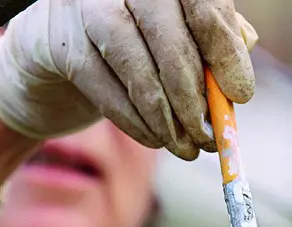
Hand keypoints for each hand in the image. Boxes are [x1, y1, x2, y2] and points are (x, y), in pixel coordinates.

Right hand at [0, 0, 257, 159]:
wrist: (51, 57)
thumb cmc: (128, 48)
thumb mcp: (173, 40)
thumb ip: (208, 45)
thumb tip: (239, 76)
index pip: (201, 3)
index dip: (224, 51)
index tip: (240, 95)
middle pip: (170, 38)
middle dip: (195, 97)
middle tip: (209, 137)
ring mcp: (83, 7)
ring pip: (137, 68)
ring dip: (167, 119)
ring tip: (186, 148)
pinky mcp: (58, 43)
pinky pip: (106, 91)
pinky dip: (136, 124)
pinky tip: (155, 140)